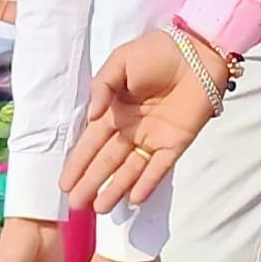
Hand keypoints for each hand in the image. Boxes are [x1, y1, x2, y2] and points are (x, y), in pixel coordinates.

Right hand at [64, 31, 218, 212]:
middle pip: (107, 161)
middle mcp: (130, 129)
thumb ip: (102, 87)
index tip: (64, 184)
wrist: (196, 52)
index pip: (91, 142)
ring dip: (115, 189)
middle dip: (91, 182)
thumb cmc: (156, 53)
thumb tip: (92, 116)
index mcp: (114, 111)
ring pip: (130, 169)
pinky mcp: (175, 143)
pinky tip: (133, 199)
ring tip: (99, 209)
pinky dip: (147, 183)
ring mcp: (153, 138)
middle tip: (76, 204)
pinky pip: (159, 168)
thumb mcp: (120, 62)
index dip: (78, 163)